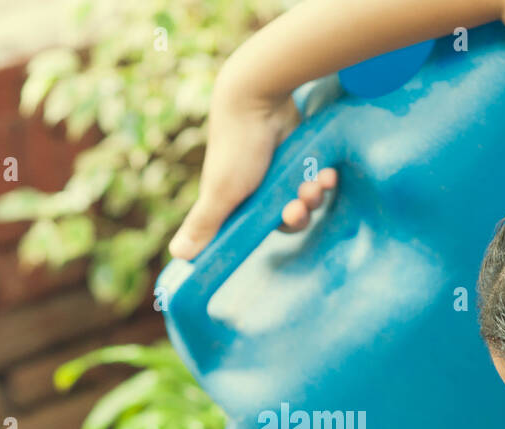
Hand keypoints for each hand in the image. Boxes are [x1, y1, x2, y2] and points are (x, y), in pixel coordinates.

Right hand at [167, 73, 337, 259]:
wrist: (258, 96)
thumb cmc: (235, 146)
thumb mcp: (219, 192)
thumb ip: (203, 225)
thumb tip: (177, 255)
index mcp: (235, 203)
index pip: (255, 231)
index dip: (275, 229)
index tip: (286, 219)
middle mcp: (255, 191)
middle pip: (286, 218)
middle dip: (299, 213)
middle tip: (302, 201)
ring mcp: (277, 174)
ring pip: (305, 200)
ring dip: (314, 196)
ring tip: (317, 182)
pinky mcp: (295, 158)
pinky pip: (314, 179)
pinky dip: (322, 179)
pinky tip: (327, 172)